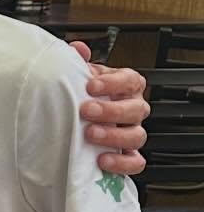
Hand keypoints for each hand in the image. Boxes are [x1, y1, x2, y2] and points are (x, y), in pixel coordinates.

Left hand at [69, 45, 148, 175]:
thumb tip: (77, 49)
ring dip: (114, 136)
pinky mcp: (126, 155)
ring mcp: (131, 132)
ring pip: (137, 136)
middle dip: (111, 110)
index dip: (113, 82)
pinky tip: (102, 160)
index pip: (130, 80)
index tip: (91, 85)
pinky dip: (122, 163)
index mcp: (125, 87)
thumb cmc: (82, 97)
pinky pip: (135, 162)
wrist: (75, 122)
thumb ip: (79, 62)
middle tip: (86, 110)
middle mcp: (132, 110)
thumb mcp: (79, 77)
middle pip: (136, 109)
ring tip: (90, 134)